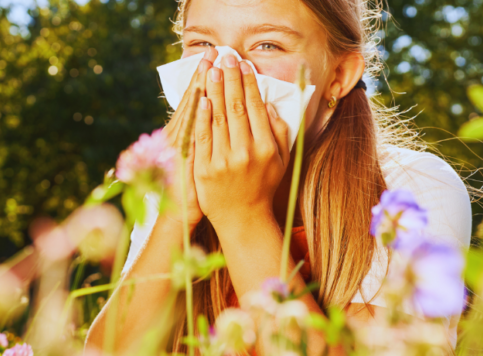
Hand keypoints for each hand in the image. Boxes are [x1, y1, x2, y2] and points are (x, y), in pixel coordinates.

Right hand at [161, 48, 218, 227]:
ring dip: (200, 88)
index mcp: (182, 133)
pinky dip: (195, 117)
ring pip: (191, 112)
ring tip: (209, 66)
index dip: (202, 78)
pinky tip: (201, 100)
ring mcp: (180, 147)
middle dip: (204, 75)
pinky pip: (192, 134)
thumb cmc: (191, 187)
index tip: (212, 57)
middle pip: (193, 100)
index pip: (194, 99)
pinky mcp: (185, 160)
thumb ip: (200, 133)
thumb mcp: (192, 156)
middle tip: (213, 53)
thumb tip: (207, 108)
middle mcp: (178, 136)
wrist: (180, 215)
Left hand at [193, 54, 290, 227]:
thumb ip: (279, 132)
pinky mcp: (204, 169)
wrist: (242, 218)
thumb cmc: (263, 185)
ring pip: (218, 119)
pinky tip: (201, 99)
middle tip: (225, 58)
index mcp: (265, 148)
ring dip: (214, 91)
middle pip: (236, 108)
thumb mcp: (281, 160)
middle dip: (230, 79)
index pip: (255, 108)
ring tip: (211, 71)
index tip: (243, 65)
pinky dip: (201, 117)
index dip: (248, 83)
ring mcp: (223, 162)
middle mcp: (246, 153)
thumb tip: (270, 105)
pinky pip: (202, 138)